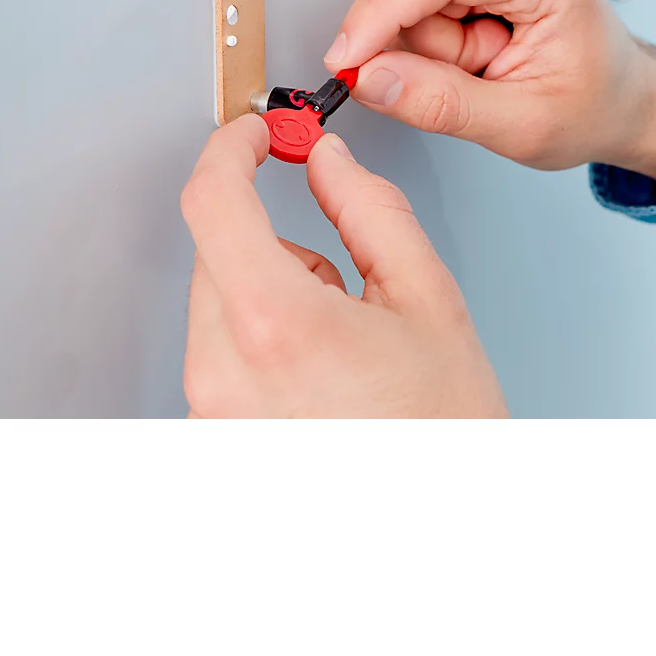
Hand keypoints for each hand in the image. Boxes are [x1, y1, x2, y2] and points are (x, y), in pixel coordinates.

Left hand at [179, 115, 506, 417]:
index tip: (255, 134)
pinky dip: (263, 336)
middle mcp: (225, 371)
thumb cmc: (442, 429)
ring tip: (343, 340)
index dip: (231, 150)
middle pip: (216, 251)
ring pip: (220, 300)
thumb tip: (327, 163)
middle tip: (340, 273)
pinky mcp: (216, 431)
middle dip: (272, 237)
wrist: (442, 521)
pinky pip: (222, 348)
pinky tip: (321, 369)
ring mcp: (213, 409)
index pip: (213, 201)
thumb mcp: (426, 298)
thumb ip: (368, 211)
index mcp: (276, 325)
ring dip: (271, 290)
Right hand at [324, 0, 655, 188]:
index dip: (378, 14)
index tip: (343, 58)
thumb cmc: (592, 106)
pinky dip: (446, 36)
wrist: (624, 100)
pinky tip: (484, 52)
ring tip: (491, 68)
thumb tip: (369, 78)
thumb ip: (440, 104)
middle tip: (479, 81)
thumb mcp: (519, 126)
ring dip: (440, 47)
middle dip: (429, 48)